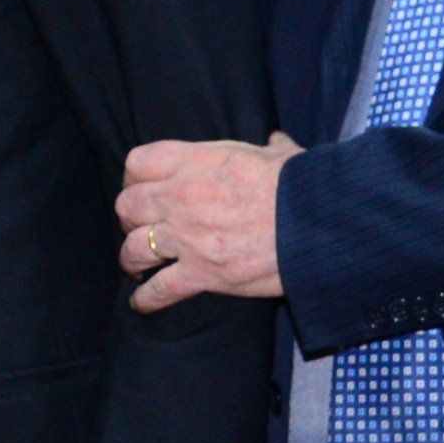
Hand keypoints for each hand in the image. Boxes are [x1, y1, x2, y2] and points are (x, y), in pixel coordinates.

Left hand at [117, 133, 298, 310]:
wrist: (316, 223)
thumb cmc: (298, 186)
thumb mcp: (280, 155)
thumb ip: (271, 147)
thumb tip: (277, 139)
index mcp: (194, 162)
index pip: (137, 163)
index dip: (133, 177)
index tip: (139, 186)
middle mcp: (181, 198)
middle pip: (127, 206)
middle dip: (128, 218)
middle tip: (138, 226)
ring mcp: (187, 237)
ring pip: (133, 248)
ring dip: (131, 257)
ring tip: (135, 264)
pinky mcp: (202, 273)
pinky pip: (159, 289)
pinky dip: (146, 298)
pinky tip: (141, 303)